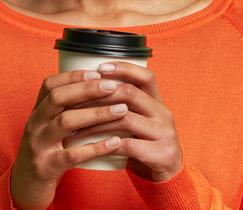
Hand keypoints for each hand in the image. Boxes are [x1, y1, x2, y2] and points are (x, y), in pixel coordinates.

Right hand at [10, 70, 128, 209]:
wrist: (25, 187)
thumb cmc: (45, 152)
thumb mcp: (48, 127)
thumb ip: (64, 110)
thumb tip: (96, 86)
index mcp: (36, 112)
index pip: (50, 85)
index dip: (73, 76)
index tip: (98, 72)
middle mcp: (35, 124)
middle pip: (58, 98)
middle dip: (87, 89)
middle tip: (112, 86)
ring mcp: (38, 145)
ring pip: (66, 122)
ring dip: (96, 114)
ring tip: (121, 110)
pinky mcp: (46, 167)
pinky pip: (72, 155)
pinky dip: (95, 147)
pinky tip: (115, 142)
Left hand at [68, 62, 182, 181]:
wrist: (168, 176)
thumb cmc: (145, 144)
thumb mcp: (140, 121)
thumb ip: (124, 106)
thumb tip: (88, 86)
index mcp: (158, 102)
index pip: (145, 76)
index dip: (123, 68)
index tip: (100, 67)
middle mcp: (163, 114)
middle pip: (131, 94)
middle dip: (99, 95)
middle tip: (75, 100)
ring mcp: (164, 134)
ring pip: (125, 119)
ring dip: (96, 122)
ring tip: (74, 127)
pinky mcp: (161, 154)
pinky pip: (128, 145)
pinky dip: (106, 144)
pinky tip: (89, 147)